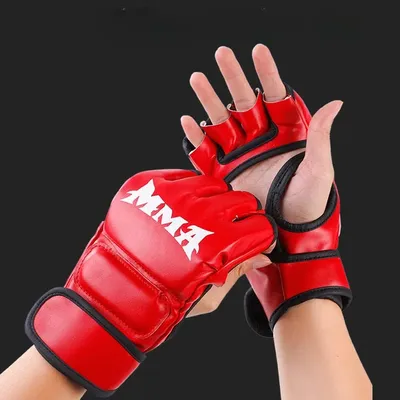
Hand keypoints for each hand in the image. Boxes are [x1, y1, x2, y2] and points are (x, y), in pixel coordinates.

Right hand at [183, 44, 342, 315]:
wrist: (287, 239)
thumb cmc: (308, 206)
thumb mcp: (319, 170)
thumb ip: (321, 137)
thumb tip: (335, 103)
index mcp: (284, 137)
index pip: (275, 97)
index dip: (267, 73)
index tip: (258, 51)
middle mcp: (260, 143)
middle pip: (244, 103)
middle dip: (232, 78)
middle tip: (222, 54)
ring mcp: (239, 157)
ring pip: (221, 122)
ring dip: (209, 101)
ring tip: (197, 79)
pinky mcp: (222, 175)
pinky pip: (206, 152)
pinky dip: (196, 138)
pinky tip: (188, 121)